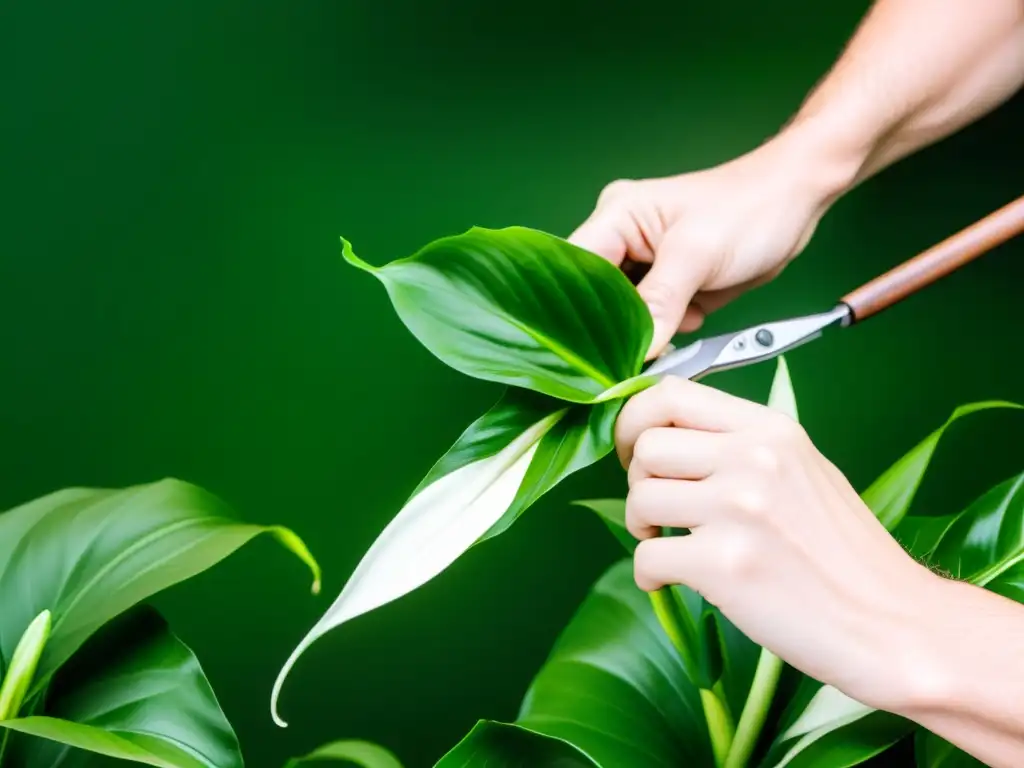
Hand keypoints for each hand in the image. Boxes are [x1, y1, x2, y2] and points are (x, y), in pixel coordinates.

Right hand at [569, 129, 855, 357]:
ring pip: (623, 313)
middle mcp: (622, 239)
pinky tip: (690, 324)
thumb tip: (635, 349)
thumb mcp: (698, 253)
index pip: (575, 270)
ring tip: (666, 336)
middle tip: (625, 357)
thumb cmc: (750, 209)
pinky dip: (666, 331)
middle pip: (595, 296)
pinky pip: (652, 319)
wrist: (797, 202)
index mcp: (616, 217)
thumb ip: (660, 301)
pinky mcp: (668, 284)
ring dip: (642, 332)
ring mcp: (645, 263)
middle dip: (611, 327)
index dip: (573, 311)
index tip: (582, 352)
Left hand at [614, 376, 944, 712]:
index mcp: (771, 430)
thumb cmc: (845, 554)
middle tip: (657, 511)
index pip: (670, 392)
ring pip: (639, 499)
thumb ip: (741, 447)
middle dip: (637, 481)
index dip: (635, 420)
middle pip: (646, 447)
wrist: (893, 624)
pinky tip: (670, 584)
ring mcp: (738, 509)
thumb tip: (667, 437)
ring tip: (667, 546)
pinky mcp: (723, 565)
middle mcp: (754, 459)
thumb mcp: (804, 471)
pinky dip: (648, 576)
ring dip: (640, 528)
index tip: (634, 451)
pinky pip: (646, 558)